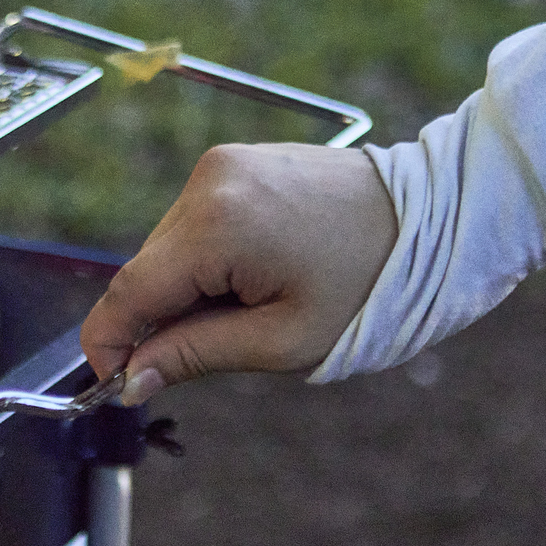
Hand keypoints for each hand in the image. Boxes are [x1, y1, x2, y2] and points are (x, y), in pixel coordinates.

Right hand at [80, 143, 396, 403]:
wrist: (437, 217)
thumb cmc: (371, 285)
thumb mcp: (281, 341)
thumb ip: (193, 357)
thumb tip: (129, 379)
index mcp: (216, 226)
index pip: (129, 293)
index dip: (108, 343)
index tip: (111, 383)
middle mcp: (206, 183)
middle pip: (147, 271)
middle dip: (159, 320)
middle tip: (202, 358)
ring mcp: (220, 166)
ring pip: (168, 249)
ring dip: (187, 288)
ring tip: (252, 308)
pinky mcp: (234, 162)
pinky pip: (194, 223)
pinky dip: (207, 259)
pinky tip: (255, 275)